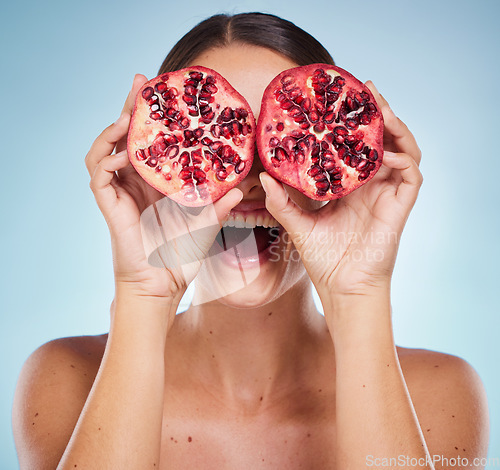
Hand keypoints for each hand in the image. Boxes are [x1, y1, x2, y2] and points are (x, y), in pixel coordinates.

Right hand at [85, 75, 242, 299]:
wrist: (164, 284)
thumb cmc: (182, 255)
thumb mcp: (206, 224)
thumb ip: (220, 205)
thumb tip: (242, 186)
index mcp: (156, 181)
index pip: (151, 140)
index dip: (154, 115)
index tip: (165, 91)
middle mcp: (135, 181)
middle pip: (126, 135)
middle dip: (131, 106)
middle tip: (141, 80)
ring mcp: (120, 191)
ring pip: (105, 149)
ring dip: (113, 128)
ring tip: (129, 113)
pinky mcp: (109, 204)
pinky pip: (99, 175)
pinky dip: (105, 158)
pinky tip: (122, 152)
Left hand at [260, 81, 422, 300]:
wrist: (341, 286)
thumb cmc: (323, 257)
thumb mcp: (297, 223)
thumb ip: (282, 201)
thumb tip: (264, 176)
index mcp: (350, 185)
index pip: (356, 145)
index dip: (352, 121)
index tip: (340, 97)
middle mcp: (371, 184)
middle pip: (382, 139)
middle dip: (378, 112)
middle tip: (365, 87)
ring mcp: (388, 194)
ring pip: (404, 150)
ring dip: (396, 127)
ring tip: (381, 108)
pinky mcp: (400, 206)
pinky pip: (412, 174)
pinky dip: (403, 159)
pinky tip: (384, 153)